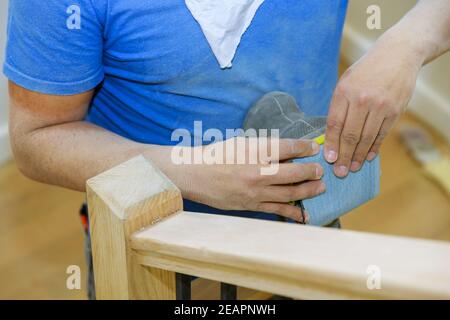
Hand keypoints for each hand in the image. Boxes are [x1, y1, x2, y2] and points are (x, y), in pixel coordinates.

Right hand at [180, 137, 324, 222]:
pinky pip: (277, 210)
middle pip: (294, 173)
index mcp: (255, 151)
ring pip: (290, 193)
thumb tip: (288, 154)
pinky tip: (305, 215)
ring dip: (308, 191)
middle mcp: (258, 172)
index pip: (288, 148)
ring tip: (320, 187)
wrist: (196, 174)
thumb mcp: (242, 143)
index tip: (314, 148)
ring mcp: (255, 191)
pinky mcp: (251, 205)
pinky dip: (292, 213)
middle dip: (311, 171)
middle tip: (321, 170)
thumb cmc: (218, 155)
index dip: (305, 147)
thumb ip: (265, 148)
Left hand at [324, 35, 422, 176]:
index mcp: (344, 92)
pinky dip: (374, 148)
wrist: (397, 54)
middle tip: (339, 172)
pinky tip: (367, 157)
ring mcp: (380, 106)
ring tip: (351, 168)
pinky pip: (382, 134)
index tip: (328, 159)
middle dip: (343, 156)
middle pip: (350, 135)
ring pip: (366, 138)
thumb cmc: (366, 71)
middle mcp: (362, 99)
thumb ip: (339, 107)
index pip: (334, 124)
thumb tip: (330, 135)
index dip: (330, 144)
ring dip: (358, 156)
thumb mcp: (346, 82)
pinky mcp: (395, 110)